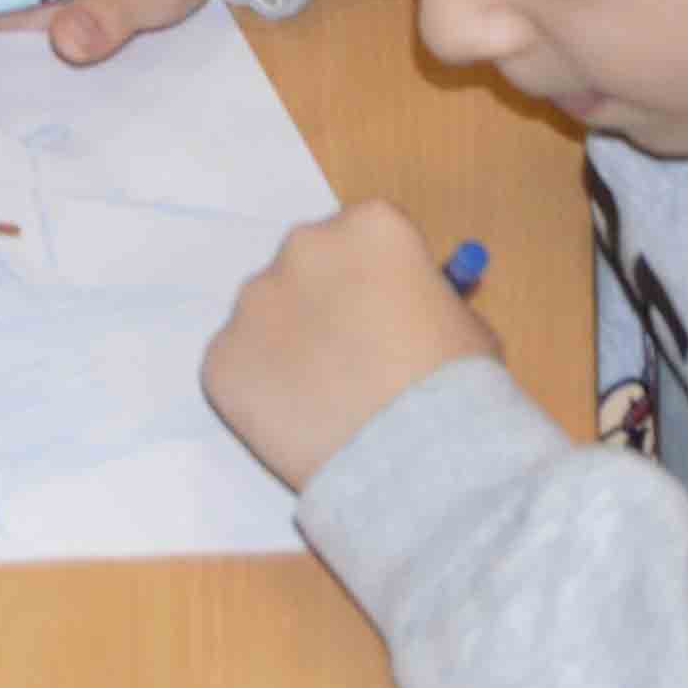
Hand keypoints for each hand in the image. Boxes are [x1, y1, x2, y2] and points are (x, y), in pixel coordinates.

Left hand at [204, 198, 497, 491]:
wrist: (415, 460)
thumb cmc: (456, 389)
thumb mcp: (466, 327)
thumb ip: (428, 303)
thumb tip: (410, 307)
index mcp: (369, 227)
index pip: (364, 236)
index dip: (377, 279)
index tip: (386, 316)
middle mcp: (302, 248)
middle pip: (309, 265)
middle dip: (325, 302)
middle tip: (349, 358)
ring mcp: (254, 302)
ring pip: (268, 315)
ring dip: (289, 343)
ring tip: (326, 399)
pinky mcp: (221, 356)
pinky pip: (240, 365)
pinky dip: (262, 388)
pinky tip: (297, 421)